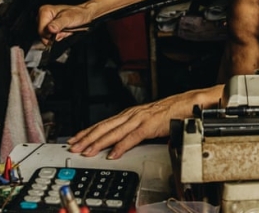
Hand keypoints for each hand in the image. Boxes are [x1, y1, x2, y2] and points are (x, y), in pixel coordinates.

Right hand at [37, 4, 92, 42]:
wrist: (84, 14)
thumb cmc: (78, 14)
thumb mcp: (68, 19)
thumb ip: (59, 24)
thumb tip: (50, 29)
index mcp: (44, 11)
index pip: (41, 31)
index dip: (50, 35)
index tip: (59, 32)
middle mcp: (43, 16)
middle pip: (43, 34)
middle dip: (54, 36)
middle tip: (64, 30)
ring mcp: (46, 22)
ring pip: (47, 37)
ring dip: (57, 36)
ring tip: (65, 30)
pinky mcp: (50, 26)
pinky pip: (51, 36)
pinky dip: (58, 36)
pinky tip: (64, 31)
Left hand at [67, 94, 191, 158]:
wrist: (184, 105)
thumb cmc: (167, 113)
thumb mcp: (144, 122)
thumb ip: (131, 131)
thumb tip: (119, 142)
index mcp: (128, 114)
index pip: (103, 123)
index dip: (88, 131)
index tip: (75, 139)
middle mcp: (130, 115)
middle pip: (104, 127)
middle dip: (87, 137)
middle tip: (74, 146)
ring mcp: (139, 119)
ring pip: (114, 132)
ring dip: (99, 143)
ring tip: (87, 151)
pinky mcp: (149, 126)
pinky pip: (132, 138)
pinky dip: (121, 146)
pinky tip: (112, 154)